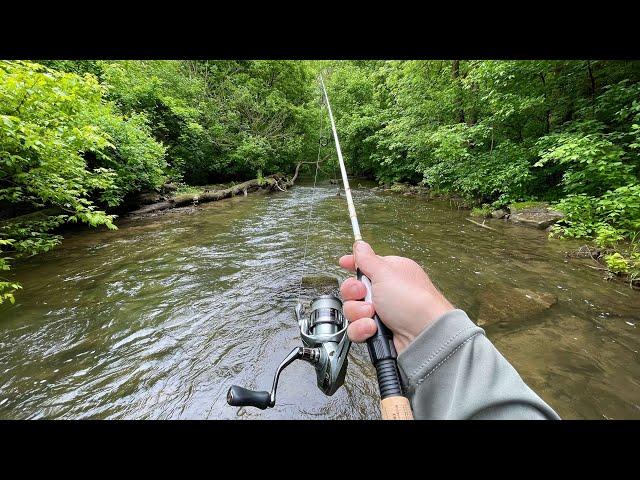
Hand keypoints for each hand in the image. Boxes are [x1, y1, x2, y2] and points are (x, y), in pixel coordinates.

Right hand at [339, 241, 454, 352]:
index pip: (367, 265)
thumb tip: (359, 245)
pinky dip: (362, 329)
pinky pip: (356, 328)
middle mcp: (386, 292)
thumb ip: (368, 259)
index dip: (354, 264)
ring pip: (352, 310)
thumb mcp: (386, 273)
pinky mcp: (378, 332)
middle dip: (354, 293)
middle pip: (354, 289)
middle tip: (363, 293)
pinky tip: (373, 328)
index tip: (344, 263)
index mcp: (390, 273)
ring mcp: (382, 313)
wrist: (424, 335)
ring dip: (359, 312)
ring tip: (373, 314)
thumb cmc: (414, 301)